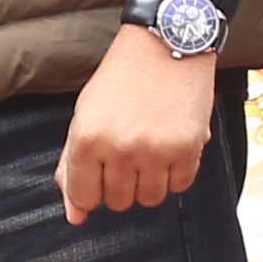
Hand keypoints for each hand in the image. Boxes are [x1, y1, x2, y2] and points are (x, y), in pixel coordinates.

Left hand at [56, 20, 217, 222]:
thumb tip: (75, 216)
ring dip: (148, 183)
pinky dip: (174, 174)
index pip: (83, 196)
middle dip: (119, 186)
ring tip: (147, 152)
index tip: (97, 181)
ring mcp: (157, 151)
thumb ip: (74, 166)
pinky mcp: (188, 148)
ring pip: (150, 199)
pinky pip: (180, 185)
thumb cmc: (120, 80)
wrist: (165, 46)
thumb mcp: (84, 117)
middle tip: (125, 156)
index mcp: (88, 139)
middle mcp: (122, 149)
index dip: (89, 194)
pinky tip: (168, 149)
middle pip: (118, 202)